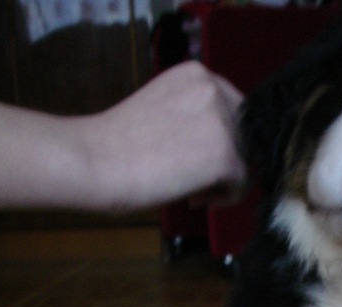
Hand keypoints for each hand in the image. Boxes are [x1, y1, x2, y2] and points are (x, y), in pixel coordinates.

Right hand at [86, 63, 247, 210]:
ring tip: (188, 188)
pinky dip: (222, 198)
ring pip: (245, 161)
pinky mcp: (225, 156)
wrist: (96, 160)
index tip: (193, 157)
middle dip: (223, 160)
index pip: (234, 110)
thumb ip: (196, 116)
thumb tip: (222, 143)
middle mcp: (214, 89)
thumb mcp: (165, 110)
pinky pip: (242, 185)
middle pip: (244, 136)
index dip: (220, 139)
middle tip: (190, 178)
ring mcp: (222, 122)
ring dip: (222, 181)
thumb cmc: (120, 144)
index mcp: (197, 73)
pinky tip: (192, 197)